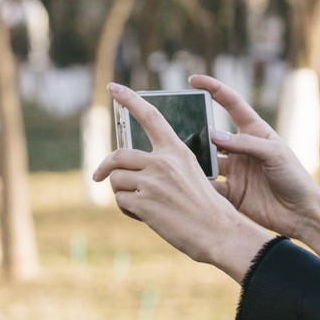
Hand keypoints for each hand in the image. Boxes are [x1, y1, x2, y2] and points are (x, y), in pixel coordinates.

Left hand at [93, 82, 272, 279]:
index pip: (150, 116)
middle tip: (99, 176)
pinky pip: (121, 201)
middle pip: (118, 156)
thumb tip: (132, 172)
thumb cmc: (208, 208)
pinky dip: (128, 210)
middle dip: (104, 167)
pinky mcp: (144, 204)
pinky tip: (146, 217)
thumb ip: (164, 167)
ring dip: (122, 194)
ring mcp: (152, 183)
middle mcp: (162, 162)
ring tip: (140, 206)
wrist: (219, 233)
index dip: (130, 100)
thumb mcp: (192, 176)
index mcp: (177, 151)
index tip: (113, 87)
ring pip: (116, 181)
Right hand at [191, 74, 319, 237]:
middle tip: (176, 129)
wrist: (302, 213)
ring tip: (180, 157)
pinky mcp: (231, 192)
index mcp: (254, 131)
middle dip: (195, 130)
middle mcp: (241, 148)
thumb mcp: (274, 154)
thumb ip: (245, 144)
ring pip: (207, 161)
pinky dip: (199, 185)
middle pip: (212, 134)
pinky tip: (188, 183)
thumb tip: (213, 135)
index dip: (213, 89)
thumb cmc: (295, 177)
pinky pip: (210, 186)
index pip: (231, 104)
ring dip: (195, 159)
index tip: (193, 79)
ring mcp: (235, 170)